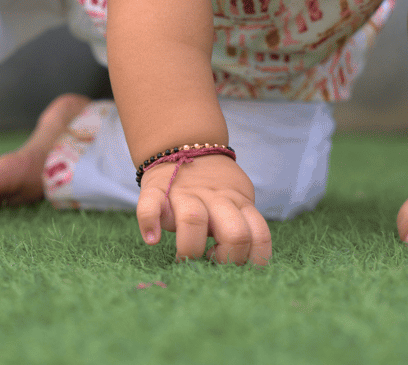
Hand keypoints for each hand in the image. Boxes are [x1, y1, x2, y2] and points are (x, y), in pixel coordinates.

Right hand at [137, 153, 271, 266]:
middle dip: (227, 259)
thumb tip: (249, 261)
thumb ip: (244, 221)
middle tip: (211, 261)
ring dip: (190, 248)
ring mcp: (185, 193)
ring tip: (184, 257)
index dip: (252, 258)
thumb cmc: (213, 185)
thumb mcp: (236, 196)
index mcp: (238, 201)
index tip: (237, 264)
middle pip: (235, 234)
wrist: (184, 144)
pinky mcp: (156, 189)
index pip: (258, 235)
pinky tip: (152, 238)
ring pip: (195, 220)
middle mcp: (215, 198)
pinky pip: (149, 205)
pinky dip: (149, 223)